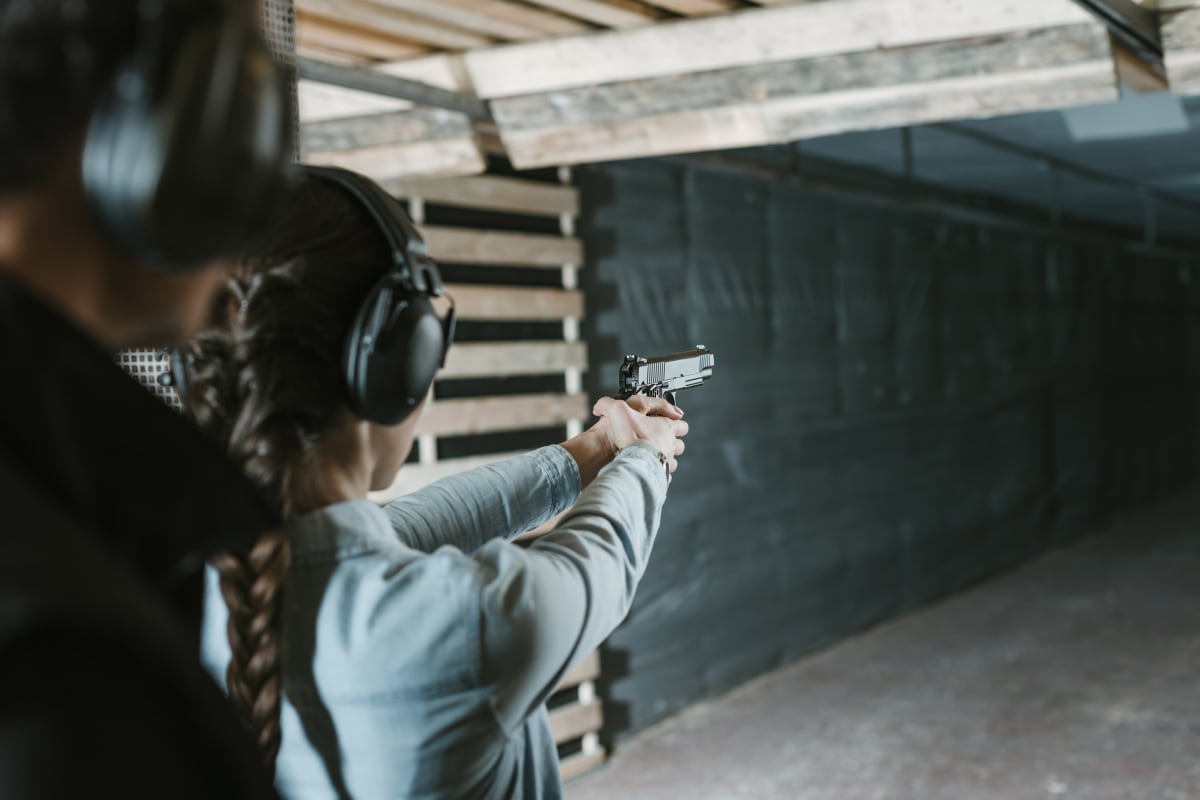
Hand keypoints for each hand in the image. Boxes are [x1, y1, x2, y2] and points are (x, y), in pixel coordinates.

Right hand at [560, 395, 688, 487]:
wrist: (634, 463)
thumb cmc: (632, 438)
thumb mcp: (618, 411)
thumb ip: (609, 405)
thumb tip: (601, 406)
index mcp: (666, 427)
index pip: (681, 424)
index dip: (676, 422)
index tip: (670, 423)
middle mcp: (670, 445)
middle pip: (679, 444)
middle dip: (672, 442)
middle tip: (659, 440)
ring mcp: (667, 461)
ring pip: (673, 461)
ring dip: (665, 458)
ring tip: (652, 457)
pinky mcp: (662, 476)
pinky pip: (664, 476)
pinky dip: (659, 474)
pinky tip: (648, 471)